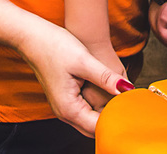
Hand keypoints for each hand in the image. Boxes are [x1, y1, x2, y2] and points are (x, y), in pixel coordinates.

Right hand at [13, 17, 131, 135]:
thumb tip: (127, 89)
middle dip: (112, 120)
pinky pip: (85, 110)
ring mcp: (64, 106)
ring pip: (90, 119)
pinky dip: (98, 106)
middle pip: (94, 128)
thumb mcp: (84, 61)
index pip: (98, 127)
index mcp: (68, 108)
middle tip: (131, 107)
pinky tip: (111, 95)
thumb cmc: (54, 46)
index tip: (133, 110)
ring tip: (124, 101)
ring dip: (106, 113)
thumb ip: (106, 78)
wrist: (33, 37)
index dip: (117, 120)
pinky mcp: (66, 97)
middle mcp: (64, 112)